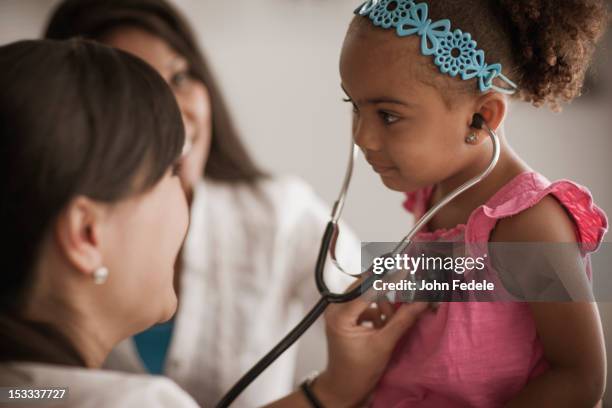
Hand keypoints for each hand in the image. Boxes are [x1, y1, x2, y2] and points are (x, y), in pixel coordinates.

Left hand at [314, 282, 429, 406]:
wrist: (344, 387)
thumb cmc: (358, 371)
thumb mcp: (384, 344)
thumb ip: (402, 320)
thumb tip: (420, 301)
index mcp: (340, 315)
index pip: (367, 289)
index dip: (389, 279)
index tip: (406, 270)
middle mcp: (335, 308)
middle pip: (366, 288)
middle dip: (387, 296)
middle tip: (405, 299)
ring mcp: (339, 311)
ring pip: (367, 295)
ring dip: (383, 306)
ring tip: (388, 325)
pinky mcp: (345, 315)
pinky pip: (365, 304)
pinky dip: (378, 311)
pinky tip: (383, 326)